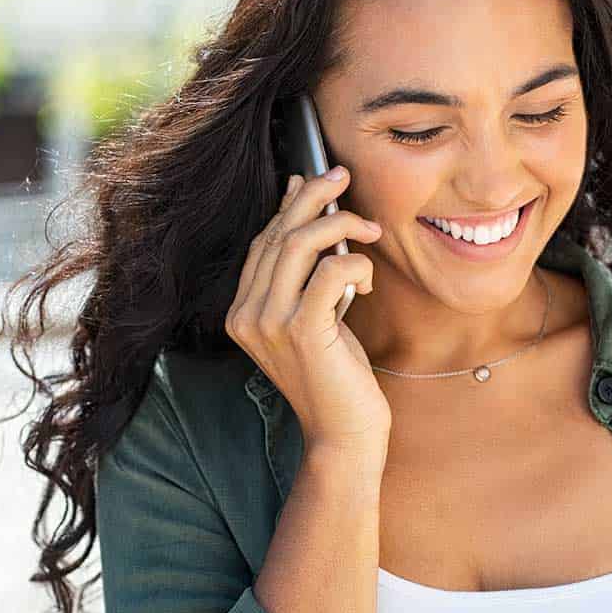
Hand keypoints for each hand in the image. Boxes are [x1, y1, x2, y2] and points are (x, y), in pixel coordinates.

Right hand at [225, 167, 391, 450]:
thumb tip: (301, 204)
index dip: (291, 204)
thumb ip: (304, 270)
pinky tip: (366, 282)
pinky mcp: (300, 331)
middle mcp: (245, 314)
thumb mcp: (315, 316)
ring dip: (340, 225)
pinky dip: (354, 264)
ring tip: (370, 232)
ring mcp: (268, 323)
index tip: (321, 179)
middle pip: (278, 234)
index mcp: (241, 311)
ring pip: (298, 244)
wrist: (343, 435)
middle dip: (315, 196)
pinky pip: (328, 271)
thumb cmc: (335, 375)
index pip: (263, 241)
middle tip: (345, 177)